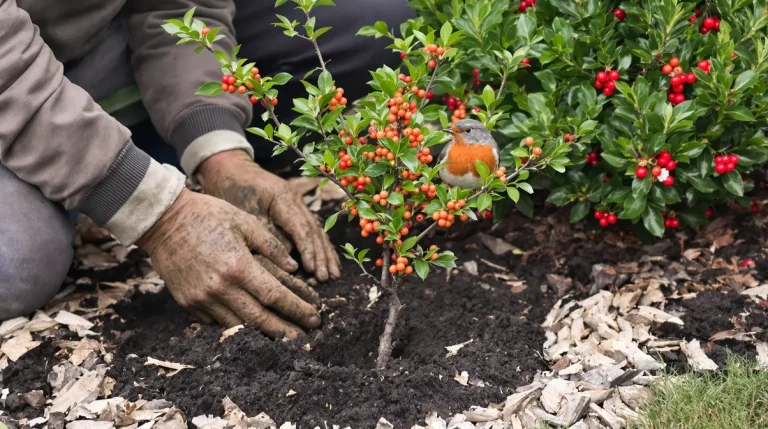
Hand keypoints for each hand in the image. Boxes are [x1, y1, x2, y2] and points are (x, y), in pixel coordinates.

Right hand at [137, 188, 319, 338]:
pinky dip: (237, 325)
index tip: (315, 317)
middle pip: (260, 319)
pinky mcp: (189, 303)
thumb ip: (272, 246)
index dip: (298, 310)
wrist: (162, 220)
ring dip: (263, 333)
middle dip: (286, 331)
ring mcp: (202, 298)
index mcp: (238, 265)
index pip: (275, 296)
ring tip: (284, 337)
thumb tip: (294, 269)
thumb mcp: (245, 222)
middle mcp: (220, 287)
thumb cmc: (207, 214)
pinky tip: (252, 326)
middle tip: (306, 339)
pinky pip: (218, 322)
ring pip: (239, 325)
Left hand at [197, 150, 340, 280]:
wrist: (227, 168)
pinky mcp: (293, 210)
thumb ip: (267, 235)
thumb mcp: (245, 213)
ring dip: (325, 254)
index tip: (311, 270)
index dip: (308, 251)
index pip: (301, 228)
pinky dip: (318, 246)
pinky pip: (309, 230)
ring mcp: (297, 204)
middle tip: (327, 278)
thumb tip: (287, 260)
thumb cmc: (232, 188)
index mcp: (284, 198)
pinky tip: (327, 260)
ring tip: (333, 275)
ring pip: (315, 231)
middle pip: (313, 231)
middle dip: (321, 256)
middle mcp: (295, 200)